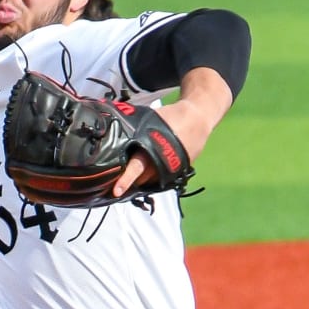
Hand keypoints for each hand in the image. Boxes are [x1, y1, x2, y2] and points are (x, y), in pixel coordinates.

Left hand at [111, 67, 233, 198]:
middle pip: (140, 179)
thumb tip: (111, 129)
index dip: (125, 180)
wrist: (198, 119)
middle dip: (128, 179)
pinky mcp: (178, 172)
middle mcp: (162, 163)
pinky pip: (160, 179)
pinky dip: (152, 176)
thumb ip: (132, 129)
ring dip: (140, 178)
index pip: (135, 168)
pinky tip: (148, 168)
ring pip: (149, 181)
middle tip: (115, 178)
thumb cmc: (170, 117)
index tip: (116, 191)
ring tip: (131, 172)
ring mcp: (171, 170)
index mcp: (152, 148)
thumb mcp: (148, 119)